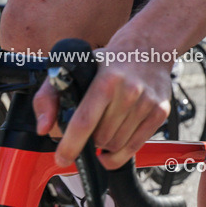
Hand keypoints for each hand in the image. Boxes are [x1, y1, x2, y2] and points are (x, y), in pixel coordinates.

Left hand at [34, 44, 171, 169]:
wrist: (149, 48)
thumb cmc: (110, 61)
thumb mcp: (74, 68)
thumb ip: (48, 97)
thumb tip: (45, 128)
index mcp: (106, 80)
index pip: (85, 121)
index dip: (71, 145)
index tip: (62, 158)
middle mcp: (129, 92)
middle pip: (100, 137)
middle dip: (89, 140)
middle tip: (87, 130)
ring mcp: (147, 103)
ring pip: (116, 144)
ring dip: (104, 145)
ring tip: (102, 132)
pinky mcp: (160, 112)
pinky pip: (135, 146)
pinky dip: (120, 154)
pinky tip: (111, 149)